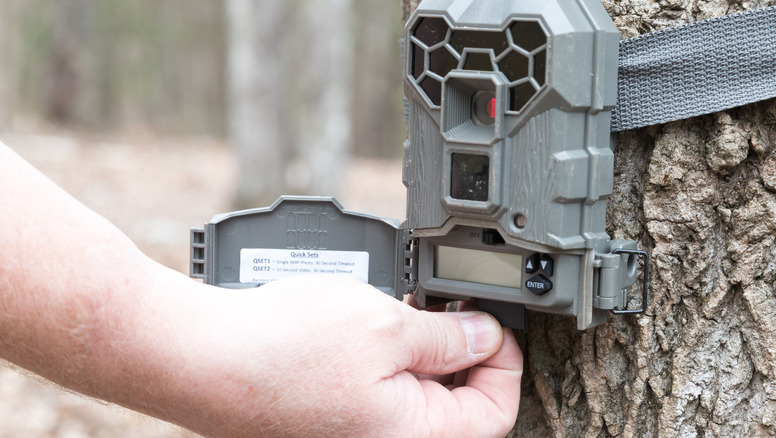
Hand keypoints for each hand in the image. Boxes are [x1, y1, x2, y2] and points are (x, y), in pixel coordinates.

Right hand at [139, 274, 522, 437]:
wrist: (202, 357)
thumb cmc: (283, 347)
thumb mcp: (387, 325)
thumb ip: (448, 336)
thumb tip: (485, 335)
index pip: (494, 412)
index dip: (504, 359)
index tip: (493, 320)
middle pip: (456, 406)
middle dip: (461, 351)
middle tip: (449, 306)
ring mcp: (355, 434)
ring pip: (415, 396)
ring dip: (423, 351)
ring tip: (410, 309)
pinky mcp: (331, 420)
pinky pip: (380, 394)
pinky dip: (389, 360)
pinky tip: (376, 325)